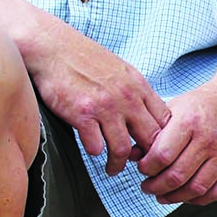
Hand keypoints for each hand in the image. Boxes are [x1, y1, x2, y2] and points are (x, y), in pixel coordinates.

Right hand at [26, 21, 169, 175]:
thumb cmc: (84, 59)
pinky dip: (95, 152)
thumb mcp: (120, 70)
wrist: (51, 47)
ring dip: (118, 164)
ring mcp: (105, 107)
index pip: (165, 121)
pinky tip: (92, 150)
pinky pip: (96, 147)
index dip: (163, 141)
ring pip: (123, 149)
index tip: (153, 150)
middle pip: (150, 139)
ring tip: (112, 169)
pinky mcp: (82, 115)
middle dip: (147, 159)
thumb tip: (147, 116)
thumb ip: (135, 92)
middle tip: (138, 167)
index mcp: (138, 86)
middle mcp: (126, 97)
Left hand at [136, 84, 216, 205]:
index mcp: (190, 121)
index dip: (147, 168)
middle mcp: (209, 138)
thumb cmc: (201, 105)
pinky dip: (197, 200)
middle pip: (177, 176)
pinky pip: (216, 193)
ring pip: (195, 189)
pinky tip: (185, 196)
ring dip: (174, 197)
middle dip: (155, 187)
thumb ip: (152, 132)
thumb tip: (131, 155)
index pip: (162, 155)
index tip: (142, 169)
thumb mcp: (173, 109)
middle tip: (147, 187)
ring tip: (162, 195)